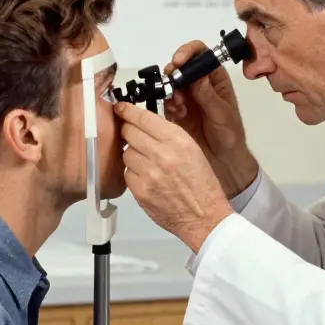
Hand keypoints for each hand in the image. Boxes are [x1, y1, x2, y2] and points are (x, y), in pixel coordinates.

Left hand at [113, 101, 234, 252]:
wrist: (204, 216)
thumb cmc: (201, 186)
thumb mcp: (192, 149)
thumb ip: (167, 134)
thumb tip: (144, 123)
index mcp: (177, 141)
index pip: (143, 118)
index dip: (127, 111)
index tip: (121, 108)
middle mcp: (162, 155)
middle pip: (129, 132)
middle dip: (128, 132)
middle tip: (133, 136)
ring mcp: (149, 173)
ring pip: (126, 153)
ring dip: (132, 155)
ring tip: (147, 163)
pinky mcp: (140, 190)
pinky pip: (127, 173)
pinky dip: (133, 173)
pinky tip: (146, 177)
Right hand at [164, 41, 257, 197]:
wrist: (223, 161)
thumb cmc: (230, 135)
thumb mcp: (222, 114)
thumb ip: (208, 95)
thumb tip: (197, 75)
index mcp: (215, 78)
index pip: (201, 53)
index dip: (188, 52)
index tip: (179, 61)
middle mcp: (199, 84)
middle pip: (181, 66)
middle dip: (174, 73)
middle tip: (172, 84)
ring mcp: (186, 97)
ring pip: (170, 84)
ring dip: (170, 92)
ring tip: (179, 107)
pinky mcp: (175, 112)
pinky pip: (166, 102)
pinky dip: (168, 107)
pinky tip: (177, 117)